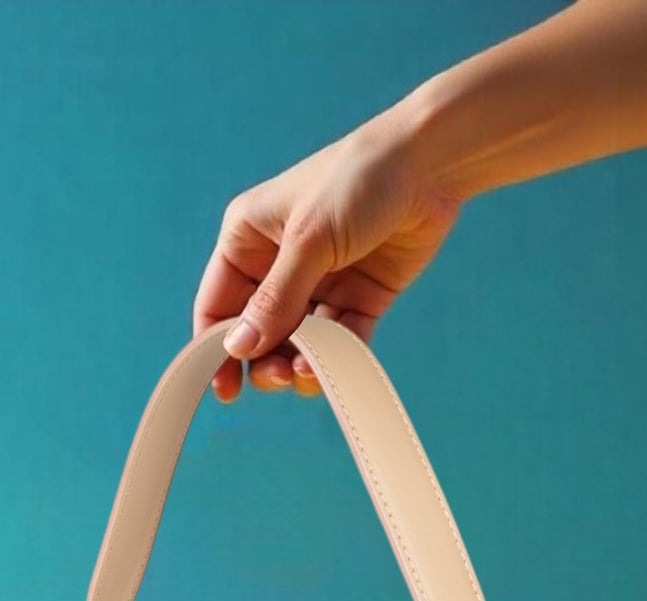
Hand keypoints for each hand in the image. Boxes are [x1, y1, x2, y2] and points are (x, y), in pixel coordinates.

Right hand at [193, 107, 462, 400]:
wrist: (431, 164)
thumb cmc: (358, 181)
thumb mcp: (308, 239)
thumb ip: (275, 299)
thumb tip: (238, 349)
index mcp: (249, 240)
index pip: (217, 305)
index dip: (215, 350)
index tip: (225, 390)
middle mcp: (278, 264)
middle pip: (256, 333)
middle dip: (264, 361)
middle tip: (279, 376)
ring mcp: (319, 283)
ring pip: (297, 343)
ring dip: (300, 364)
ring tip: (309, 372)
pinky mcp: (358, 296)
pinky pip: (339, 339)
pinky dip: (336, 358)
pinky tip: (336, 365)